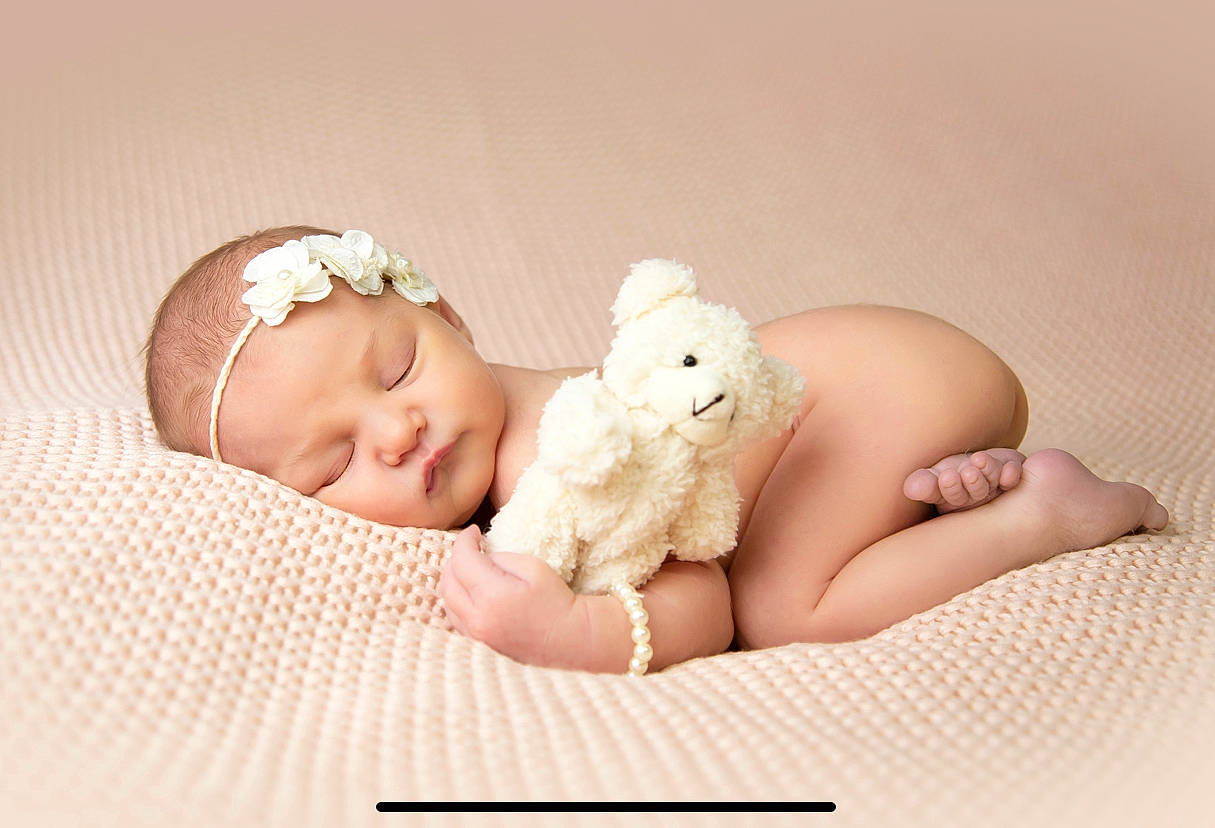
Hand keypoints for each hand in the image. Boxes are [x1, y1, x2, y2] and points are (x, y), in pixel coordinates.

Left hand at [438, 525, 585, 667]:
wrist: (567, 638)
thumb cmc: (555, 600)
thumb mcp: (532, 567)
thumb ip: (500, 558)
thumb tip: (480, 557)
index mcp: (492, 595)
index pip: (461, 560)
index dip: (464, 540)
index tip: (474, 531)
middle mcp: (477, 618)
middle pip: (447, 581)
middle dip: (455, 558)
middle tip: (471, 548)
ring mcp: (475, 635)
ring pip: (446, 601)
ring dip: (453, 580)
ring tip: (469, 569)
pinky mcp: (478, 644)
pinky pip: (454, 618)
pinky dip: (456, 601)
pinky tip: (470, 592)